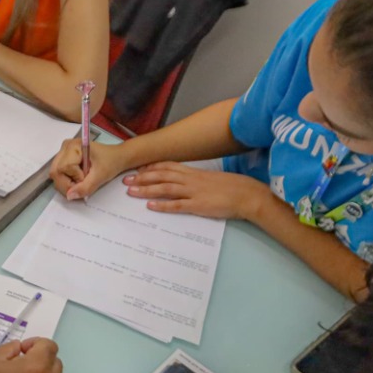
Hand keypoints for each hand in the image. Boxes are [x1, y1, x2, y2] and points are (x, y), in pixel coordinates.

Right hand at [49, 136, 126, 199]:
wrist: (117, 157)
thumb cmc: (111, 162)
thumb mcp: (100, 176)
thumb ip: (85, 187)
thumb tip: (69, 196)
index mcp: (73, 146)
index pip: (63, 168)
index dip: (74, 179)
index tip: (88, 178)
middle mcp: (65, 147)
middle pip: (56, 172)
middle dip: (67, 184)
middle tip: (83, 184)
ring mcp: (63, 153)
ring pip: (56, 175)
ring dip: (67, 184)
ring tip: (82, 181)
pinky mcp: (64, 159)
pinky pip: (59, 175)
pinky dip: (67, 181)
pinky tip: (78, 179)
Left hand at [123, 162, 270, 220]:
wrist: (247, 194)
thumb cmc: (231, 187)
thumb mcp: (210, 179)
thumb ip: (195, 179)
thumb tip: (183, 182)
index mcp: (193, 172)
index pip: (168, 166)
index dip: (151, 167)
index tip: (137, 168)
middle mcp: (190, 179)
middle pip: (161, 176)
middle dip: (142, 177)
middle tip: (126, 179)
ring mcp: (193, 192)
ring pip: (165, 188)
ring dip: (146, 189)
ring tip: (131, 191)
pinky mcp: (198, 205)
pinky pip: (177, 205)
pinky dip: (162, 205)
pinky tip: (150, 206)